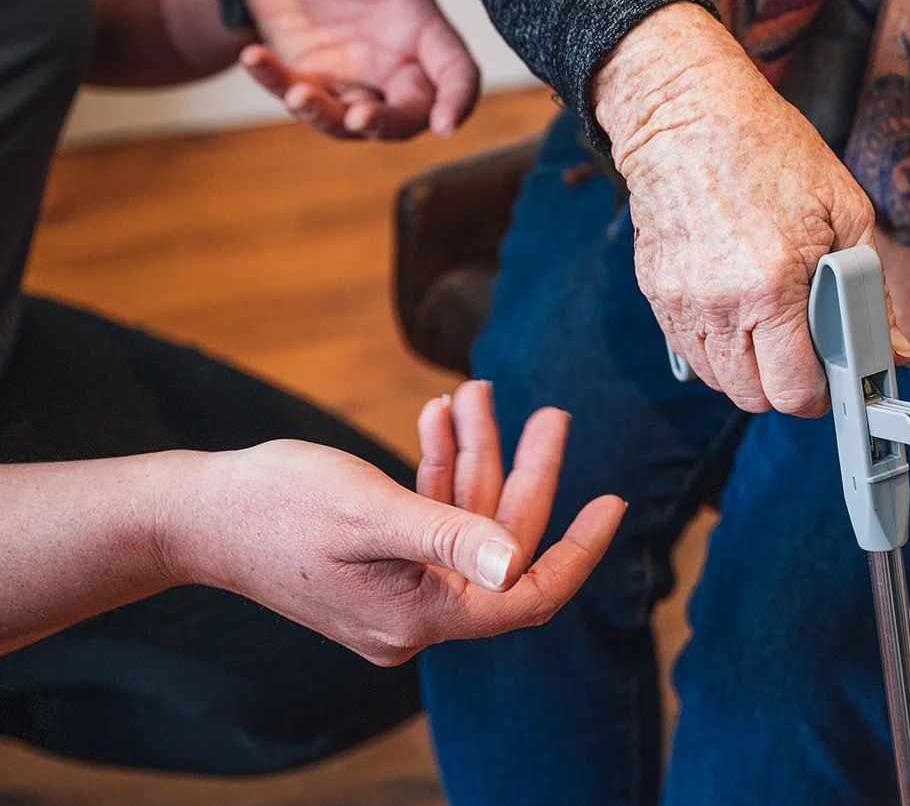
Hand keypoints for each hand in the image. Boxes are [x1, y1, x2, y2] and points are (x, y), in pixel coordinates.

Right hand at [167, 381, 624, 665]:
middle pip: (498, 545)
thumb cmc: (275, 506)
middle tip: (550, 414)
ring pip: (463, 522)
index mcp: (421, 616)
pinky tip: (440, 417)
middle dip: (522, 474)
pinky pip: (427, 516)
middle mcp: (415, 615)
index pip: (526, 596)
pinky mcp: (376, 564)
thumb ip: (448, 533)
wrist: (194, 513)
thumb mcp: (369, 511)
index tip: (612, 501)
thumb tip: (515, 565)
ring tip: (475, 394)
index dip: (576, 551)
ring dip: (474, 457)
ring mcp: (395, 591)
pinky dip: (437, 468)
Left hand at [239, 0, 479, 139]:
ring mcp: (355, 79)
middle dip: (388, 125)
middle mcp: (396, 62)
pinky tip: (254, 56)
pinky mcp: (313, 82)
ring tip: (298, 94)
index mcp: (422, 28)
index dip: (458, 101)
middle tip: (359, 118)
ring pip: (353, 122)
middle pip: (410, 115)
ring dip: (327, 117)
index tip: (446, 124)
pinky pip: (300, 98)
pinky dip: (275, 84)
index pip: (456, 74)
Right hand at [593, 2, 909, 415]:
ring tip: (774, 326)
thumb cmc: (769, 150)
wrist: (686, 113)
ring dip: (752, 370)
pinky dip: (719, 348)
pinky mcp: (657, 294)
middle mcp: (719, 305)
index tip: (835, 375)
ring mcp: (681, 303)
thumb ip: (872, 287)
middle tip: (809, 350)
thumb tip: (895, 348)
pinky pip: (691, 352)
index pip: (794, 391)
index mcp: (772, 287)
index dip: (822, 393)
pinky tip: (741, 312)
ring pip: (720, 382)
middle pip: (754, 397)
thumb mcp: (845, 208)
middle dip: (788, 385)